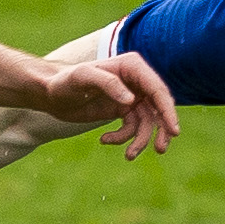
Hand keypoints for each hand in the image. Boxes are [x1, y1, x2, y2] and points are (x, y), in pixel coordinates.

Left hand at [36, 52, 178, 157]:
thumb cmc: (65, 81)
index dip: (168, 110)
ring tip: (129, 156)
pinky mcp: (123, 110)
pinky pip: (133, 128)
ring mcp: (131, 97)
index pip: (157, 90)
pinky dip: (122, 139)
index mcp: (132, 67)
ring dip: (141, 141)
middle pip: (159, 107)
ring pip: (148, 122)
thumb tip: (132, 101)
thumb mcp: (82, 78)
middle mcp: (135, 81)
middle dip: (161, 129)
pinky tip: (104, 140)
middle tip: (160, 149)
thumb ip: (107, 84)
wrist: (51, 93)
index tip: (173, 131)